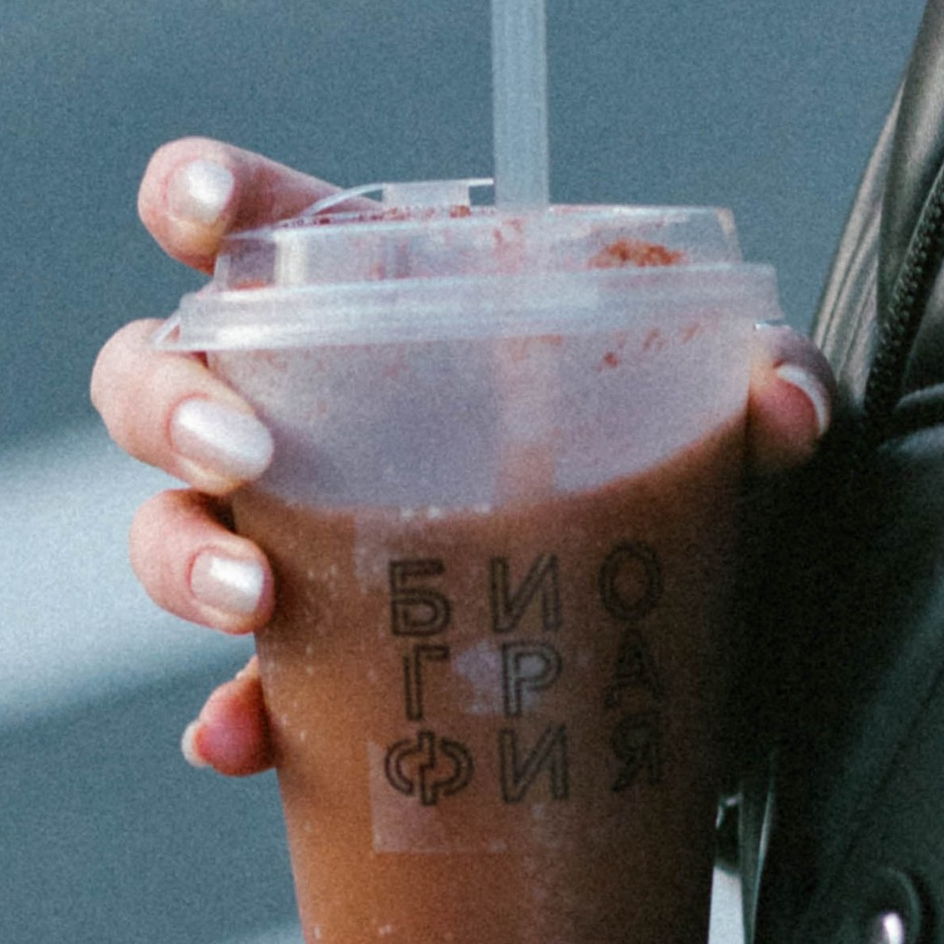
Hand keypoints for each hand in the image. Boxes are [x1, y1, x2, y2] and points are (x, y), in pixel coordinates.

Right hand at [89, 136, 837, 777]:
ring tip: (252, 597)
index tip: (204, 220)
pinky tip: (238, 742)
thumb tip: (783, 399)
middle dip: (172, 404)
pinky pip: (245, 699)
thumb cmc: (691, 507)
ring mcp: (306, 556)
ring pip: (169, 529)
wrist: (708, 687)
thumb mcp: (739, 441)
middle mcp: (317, 429)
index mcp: (390, 319)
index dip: (200, 202)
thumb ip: (774, 389)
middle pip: (161, 376)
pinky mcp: (330, 683)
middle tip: (246, 452)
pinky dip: (230, 721)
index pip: (260, 230)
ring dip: (180, 557)